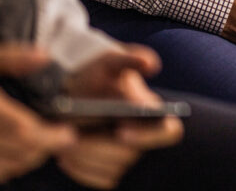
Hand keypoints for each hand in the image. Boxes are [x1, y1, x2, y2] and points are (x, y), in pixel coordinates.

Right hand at [0, 45, 76, 182]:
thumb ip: (12, 57)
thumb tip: (44, 57)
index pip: (23, 131)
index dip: (50, 137)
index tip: (68, 134)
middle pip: (18, 153)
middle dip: (43, 148)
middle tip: (59, 139)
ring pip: (4, 168)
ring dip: (25, 160)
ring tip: (40, 145)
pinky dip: (7, 167)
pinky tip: (14, 153)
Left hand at [58, 48, 182, 189]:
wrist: (75, 93)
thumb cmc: (98, 76)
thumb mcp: (113, 62)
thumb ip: (131, 58)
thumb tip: (150, 64)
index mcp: (156, 113)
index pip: (169, 132)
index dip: (147, 136)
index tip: (121, 132)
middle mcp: (146, 138)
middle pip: (131, 155)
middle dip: (100, 147)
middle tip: (74, 139)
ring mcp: (129, 158)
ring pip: (114, 171)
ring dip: (86, 158)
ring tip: (65, 144)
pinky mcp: (111, 171)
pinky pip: (100, 179)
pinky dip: (81, 169)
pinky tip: (67, 156)